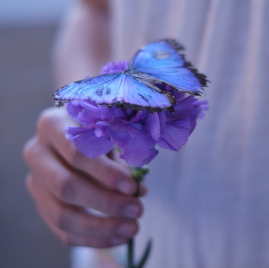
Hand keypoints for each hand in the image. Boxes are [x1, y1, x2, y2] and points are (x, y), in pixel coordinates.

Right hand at [23, 107, 145, 247]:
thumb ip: (123, 159)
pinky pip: (62, 230)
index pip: (77, 153)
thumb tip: (138, 192)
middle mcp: (37, 153)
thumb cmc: (97, 131)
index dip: (105, 173)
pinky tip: (118, 236)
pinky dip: (92, 238)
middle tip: (137, 209)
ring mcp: (35, 182)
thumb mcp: (110, 134)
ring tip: (131, 227)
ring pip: (61, 214)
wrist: (74, 136)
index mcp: (52, 125)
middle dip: (105, 202)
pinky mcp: (41, 204)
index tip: (132, 187)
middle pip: (66, 186)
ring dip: (100, 226)